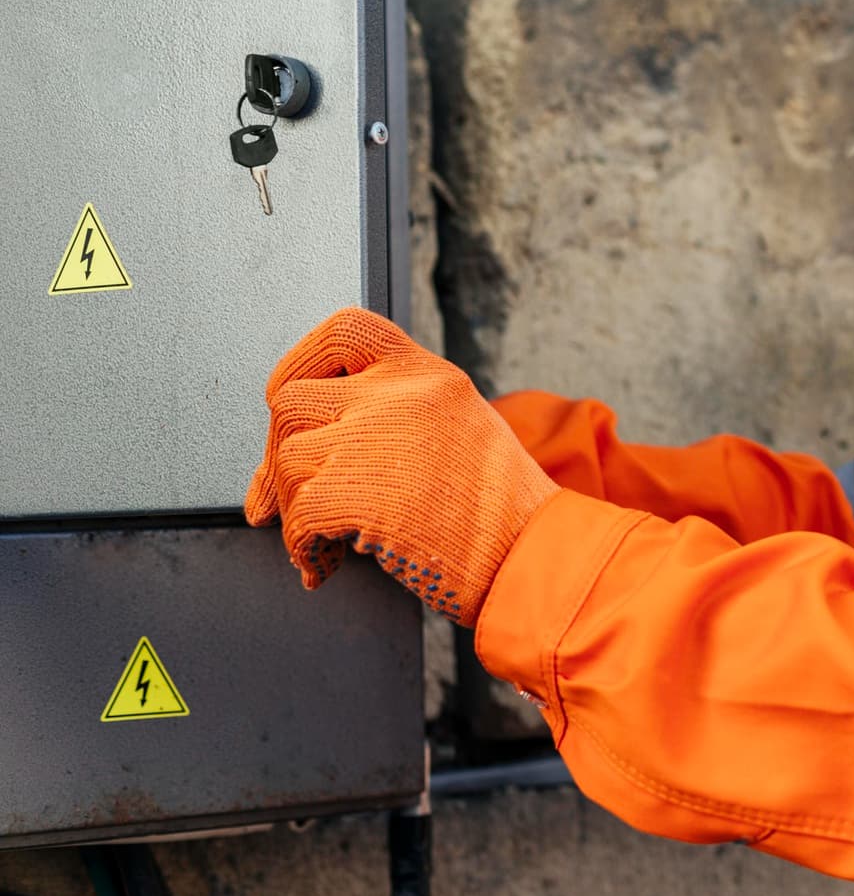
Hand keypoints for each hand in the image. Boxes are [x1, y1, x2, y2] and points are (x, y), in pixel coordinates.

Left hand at [245, 308, 558, 625]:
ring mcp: (377, 439)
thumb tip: (321, 438)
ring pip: (288, 461)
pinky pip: (297, 515)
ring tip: (320, 542)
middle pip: (291, 400)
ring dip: (291, 510)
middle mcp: (401, 395)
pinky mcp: (359, 493)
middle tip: (279, 496)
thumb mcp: (462, 428)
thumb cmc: (503, 510)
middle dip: (276, 455)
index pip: (343, 331)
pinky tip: (324, 564)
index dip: (300, 364)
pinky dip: (301, 547)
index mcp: (428, 374)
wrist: (535, 556)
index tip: (287, 402)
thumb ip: (400, 414)